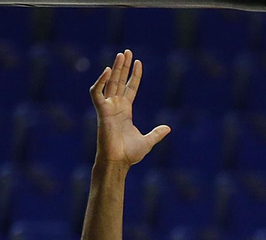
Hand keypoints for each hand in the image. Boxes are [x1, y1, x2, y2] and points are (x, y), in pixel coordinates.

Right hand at [90, 50, 169, 168]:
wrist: (118, 162)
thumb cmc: (129, 154)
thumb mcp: (148, 141)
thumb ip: (156, 133)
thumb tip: (168, 128)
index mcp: (125, 111)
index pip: (130, 88)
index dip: (134, 75)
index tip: (139, 63)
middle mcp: (116, 106)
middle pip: (119, 81)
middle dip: (123, 66)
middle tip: (128, 51)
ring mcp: (108, 107)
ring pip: (110, 82)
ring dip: (115, 68)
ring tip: (121, 54)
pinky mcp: (101, 111)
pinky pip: (97, 92)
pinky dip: (101, 81)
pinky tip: (107, 71)